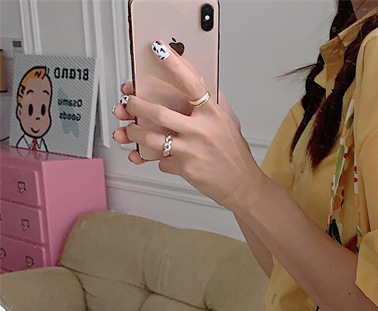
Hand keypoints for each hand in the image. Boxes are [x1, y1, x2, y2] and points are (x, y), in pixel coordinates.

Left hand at [112, 43, 262, 209]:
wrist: (243, 186)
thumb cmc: (235, 156)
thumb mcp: (229, 124)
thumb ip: (212, 105)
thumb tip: (197, 84)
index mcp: (212, 115)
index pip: (191, 84)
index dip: (173, 65)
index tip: (159, 50)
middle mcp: (200, 131)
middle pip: (158, 112)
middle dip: (136, 106)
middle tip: (128, 102)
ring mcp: (191, 151)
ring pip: (151, 137)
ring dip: (134, 133)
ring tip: (129, 130)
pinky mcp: (184, 169)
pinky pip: (161, 161)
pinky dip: (158, 159)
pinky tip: (159, 157)